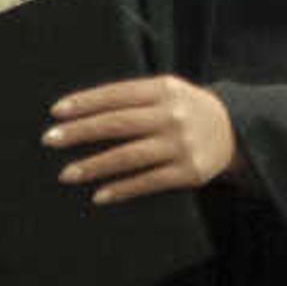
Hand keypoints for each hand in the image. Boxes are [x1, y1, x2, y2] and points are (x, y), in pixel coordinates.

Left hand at [48, 75, 238, 203]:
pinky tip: (99, 195)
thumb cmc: (187, 110)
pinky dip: (122, 189)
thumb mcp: (169, 92)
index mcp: (164, 90)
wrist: (235, 131)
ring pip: (130, 156)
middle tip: (51, 140)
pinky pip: (149, 182)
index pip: (117, 94)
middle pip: (118, 123)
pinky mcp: (189, 173)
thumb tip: (83, 111)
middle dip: (81, 132)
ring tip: (66, 174)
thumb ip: (135, 97)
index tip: (56, 112)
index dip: (85, 102)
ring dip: (94, 166)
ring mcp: (181, 145)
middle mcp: (173, 116)